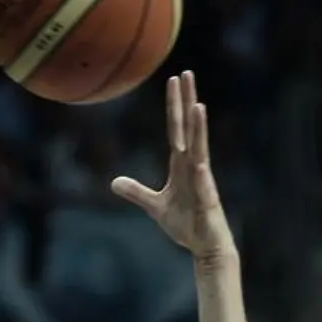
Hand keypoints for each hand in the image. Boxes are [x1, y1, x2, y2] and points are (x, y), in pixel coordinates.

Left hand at [111, 71, 233, 265]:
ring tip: (198, 106)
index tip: (173, 79)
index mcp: (182, 164)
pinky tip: (199, 163)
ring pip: (201, 150)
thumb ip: (137, 192)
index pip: (177, 128)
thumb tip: (114, 182)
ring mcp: (203, 182)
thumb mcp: (155, 207)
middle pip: (190, 129)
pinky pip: (203, 186)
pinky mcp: (208, 201)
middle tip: (186, 74)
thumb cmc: (186, 224)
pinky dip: (201, 175)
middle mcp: (194, 167)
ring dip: (199, 130)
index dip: (174, 105)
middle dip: (188, 101)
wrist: (205, 246)